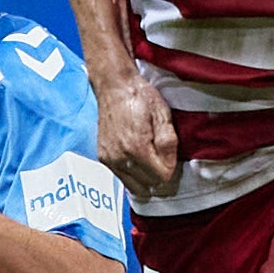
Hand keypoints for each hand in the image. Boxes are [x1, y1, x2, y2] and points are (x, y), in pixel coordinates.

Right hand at [95, 69, 179, 197]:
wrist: (114, 86)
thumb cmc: (139, 97)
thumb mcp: (162, 115)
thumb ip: (168, 143)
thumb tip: (169, 165)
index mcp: (136, 148)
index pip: (161, 178)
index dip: (170, 168)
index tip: (169, 155)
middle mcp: (120, 158)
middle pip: (148, 185)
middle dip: (158, 175)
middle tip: (162, 158)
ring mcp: (109, 159)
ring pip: (135, 186)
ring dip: (146, 178)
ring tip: (150, 159)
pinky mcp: (103, 157)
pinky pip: (123, 177)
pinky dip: (133, 173)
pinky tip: (138, 158)